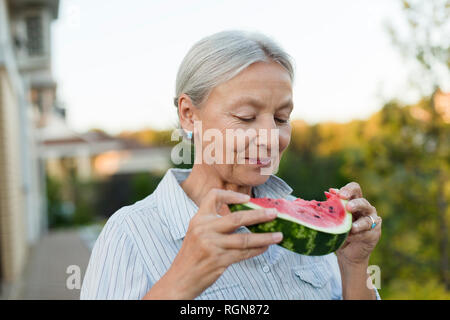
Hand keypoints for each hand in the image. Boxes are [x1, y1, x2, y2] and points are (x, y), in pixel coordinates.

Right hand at [144, 188, 281, 299]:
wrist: (180, 279)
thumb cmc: (192, 256)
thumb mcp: (197, 233)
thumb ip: (214, 224)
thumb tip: (244, 217)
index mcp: (198, 219)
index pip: (213, 196)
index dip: (231, 195)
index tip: (247, 199)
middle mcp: (204, 229)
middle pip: (236, 218)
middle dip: (258, 215)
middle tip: (274, 214)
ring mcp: (211, 245)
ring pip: (244, 239)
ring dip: (264, 237)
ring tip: (278, 235)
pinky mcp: (218, 260)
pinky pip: (243, 253)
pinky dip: (257, 250)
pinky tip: (266, 247)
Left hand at [332, 182, 381, 266]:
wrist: (347, 252)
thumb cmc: (340, 231)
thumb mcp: (335, 218)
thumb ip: (334, 205)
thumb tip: (329, 192)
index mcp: (355, 201)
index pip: (355, 189)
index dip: (349, 190)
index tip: (340, 195)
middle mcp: (366, 209)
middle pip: (363, 203)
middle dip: (356, 204)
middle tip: (348, 207)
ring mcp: (372, 222)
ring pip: (367, 220)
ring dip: (359, 224)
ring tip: (352, 228)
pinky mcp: (374, 235)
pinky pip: (366, 234)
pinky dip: (356, 236)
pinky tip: (349, 237)